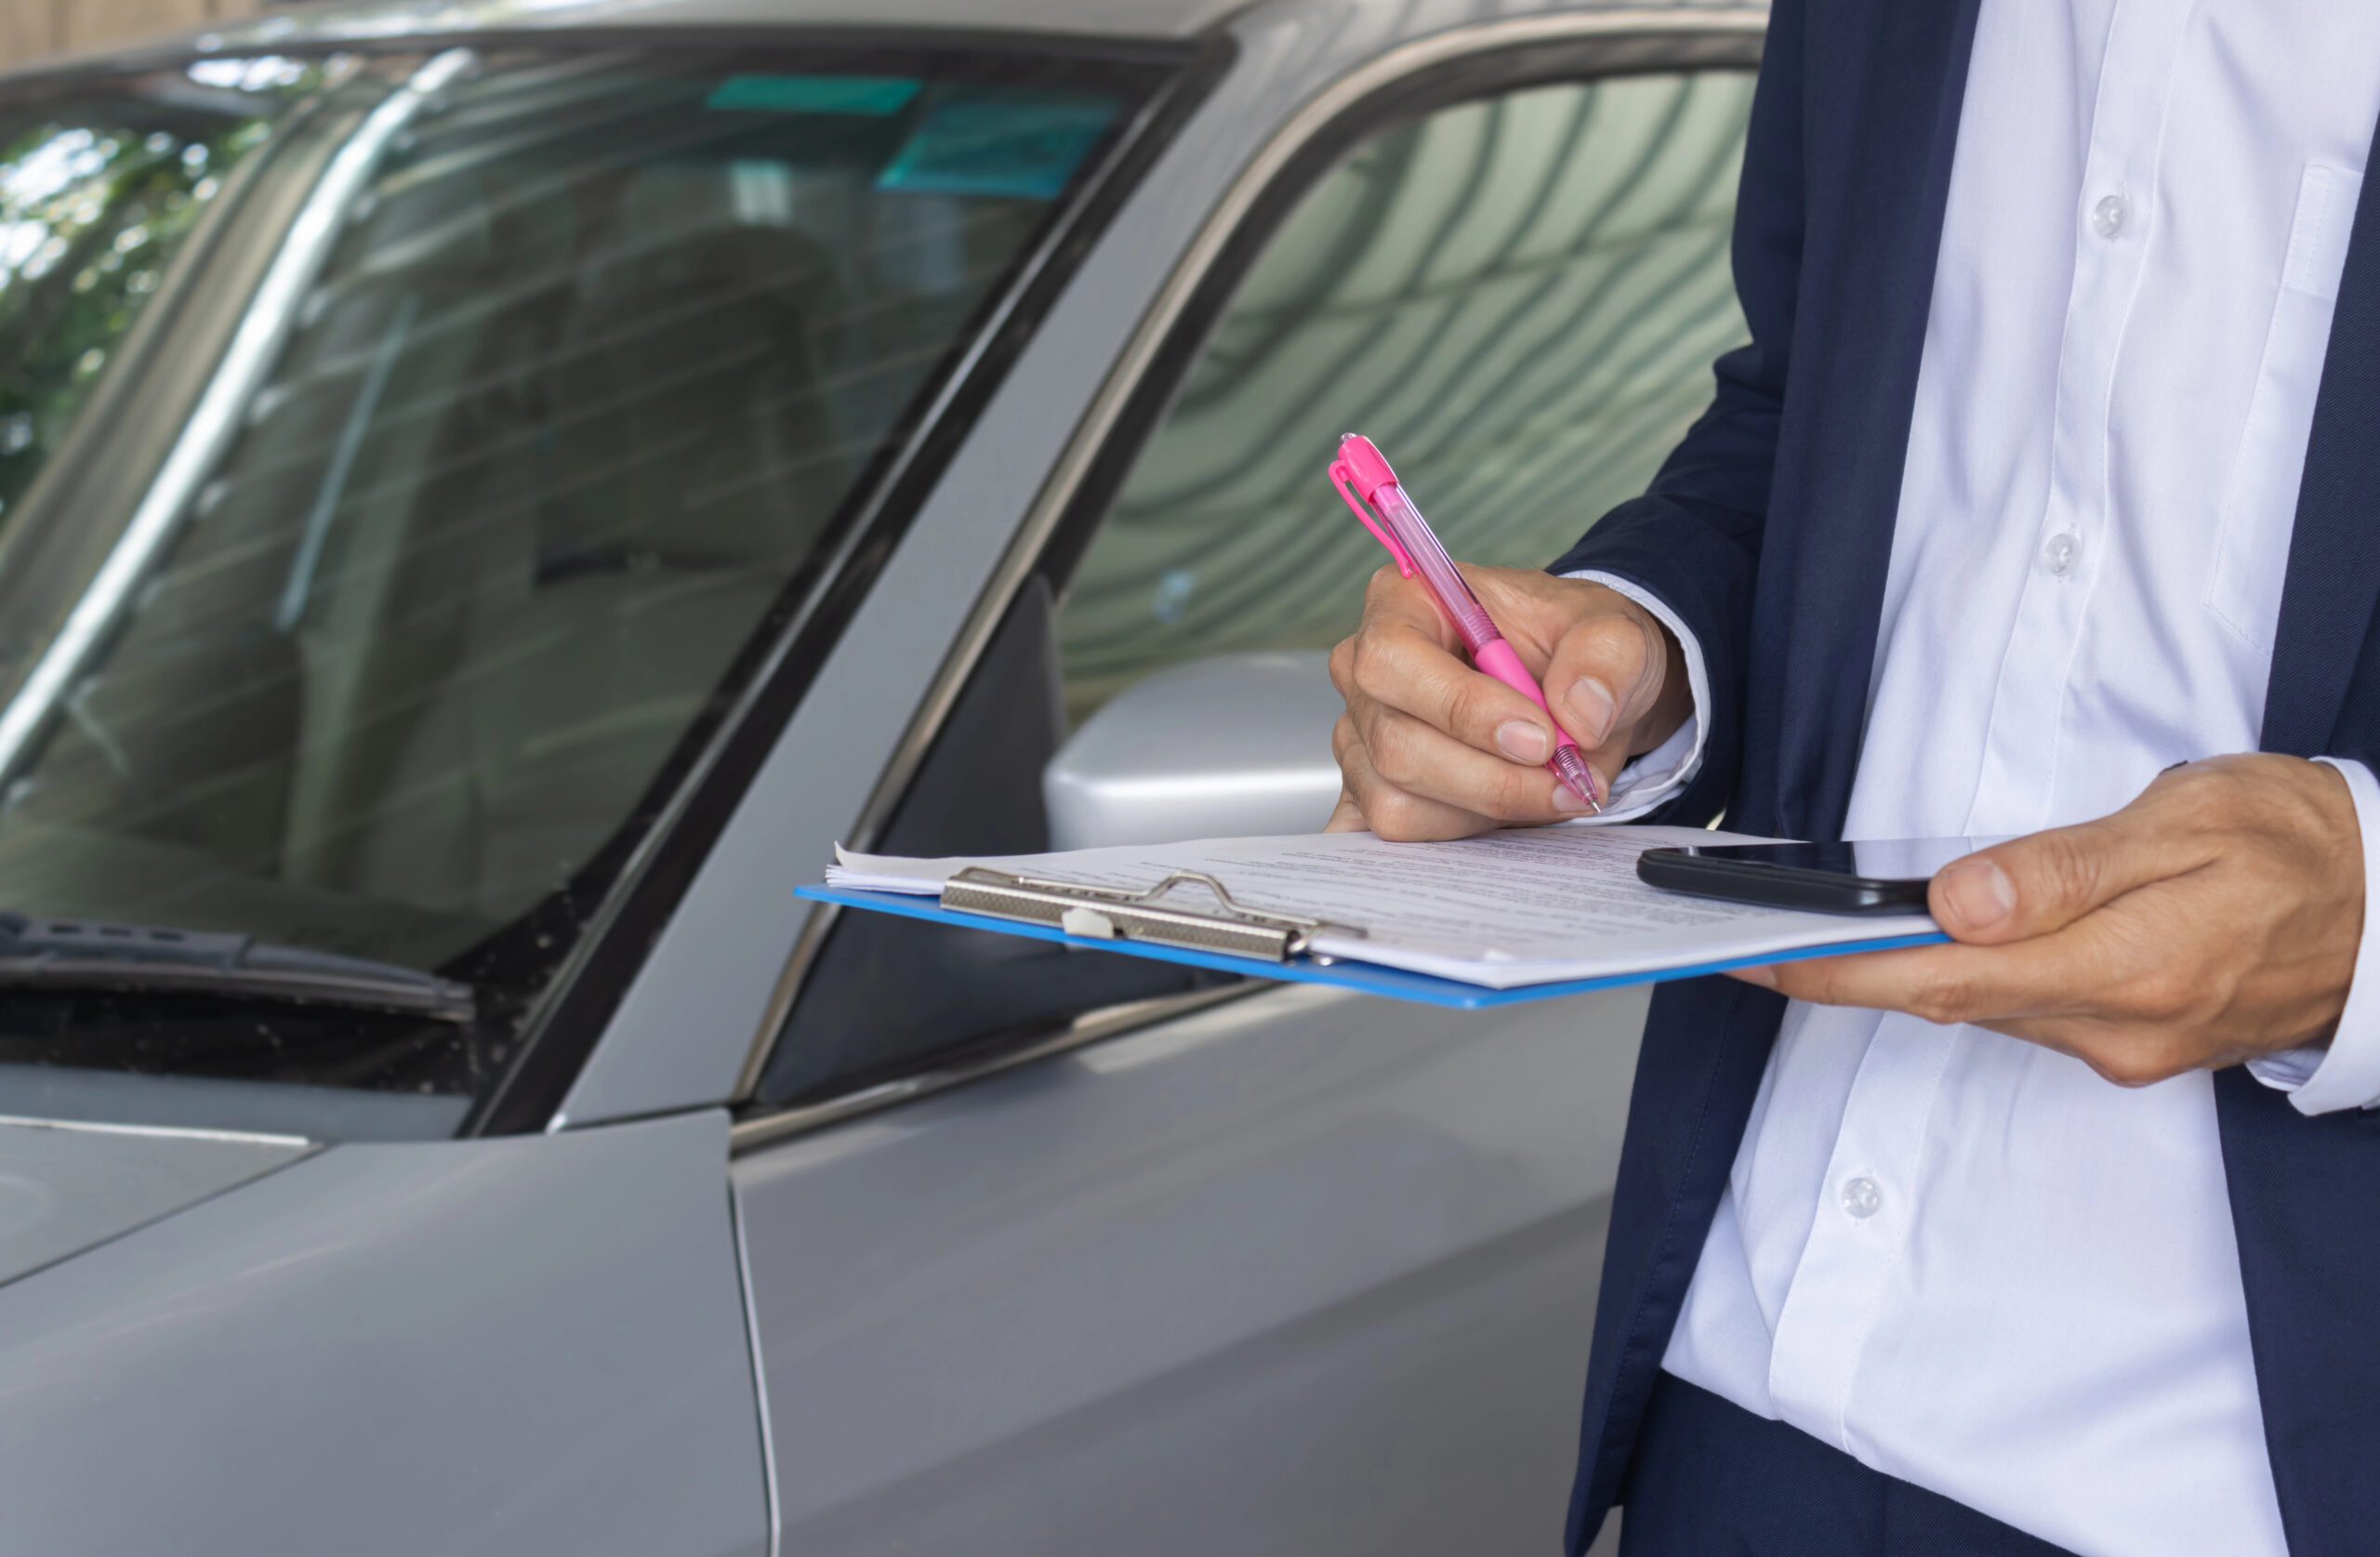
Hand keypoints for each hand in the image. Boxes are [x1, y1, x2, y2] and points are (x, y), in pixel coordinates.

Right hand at [1325, 564, 1691, 839]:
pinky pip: (1393, 832)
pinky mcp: (1370, 789)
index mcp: (1403, 602)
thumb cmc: (1572, 647)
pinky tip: (1499, 816)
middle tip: (1564, 777)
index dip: (1462, 708)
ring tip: (1544, 788)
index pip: (1394, 660)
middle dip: (1492, 779)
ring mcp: (1362, 735)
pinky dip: (1454, 838)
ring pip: (1398, 802)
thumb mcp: (1614, 631)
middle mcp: (1367, 670)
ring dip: (1485, 811)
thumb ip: (1605, 657)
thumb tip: (1580, 712)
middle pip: (1396, 746)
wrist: (1575, 689)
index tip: (1539, 738)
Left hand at [1732, 755, 2365, 1084]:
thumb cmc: (2296, 840)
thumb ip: (2070, 869)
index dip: (1842, 971)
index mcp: (2135, 965)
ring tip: (1795, 939)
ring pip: (1979, 1010)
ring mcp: (2125, 1046)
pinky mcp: (2129, 1044)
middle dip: (1837, 977)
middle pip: (1947, 1002)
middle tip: (1739, 945)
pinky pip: (2018, 1013)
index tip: (1759, 955)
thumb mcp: (2189, 820)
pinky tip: (1907, 950)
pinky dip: (1953, 981)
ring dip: (1889, 979)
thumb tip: (1960, 904)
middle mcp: (2121, 1026)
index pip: (1949, 978)